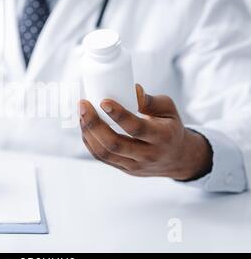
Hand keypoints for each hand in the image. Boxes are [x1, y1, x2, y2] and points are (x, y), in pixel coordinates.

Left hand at [79, 84, 212, 180]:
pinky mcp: (124, 169)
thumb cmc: (170, 127)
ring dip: (88, 132)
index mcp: (162, 137)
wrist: (177, 158)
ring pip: (105, 153)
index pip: (136, 128)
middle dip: (94, 124)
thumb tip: (132, 89)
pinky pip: (102, 158)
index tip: (103, 101)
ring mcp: (135, 165)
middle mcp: (148, 154)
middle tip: (83, 105)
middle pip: (114, 143)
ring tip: (81, 114)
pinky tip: (85, 127)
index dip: (118, 114)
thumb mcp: (169, 110)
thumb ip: (150, 100)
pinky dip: (90, 142)